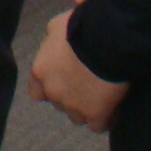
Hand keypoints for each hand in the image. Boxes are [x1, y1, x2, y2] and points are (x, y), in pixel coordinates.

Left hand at [28, 10, 128, 131]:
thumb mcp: (57, 25)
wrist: (107, 41)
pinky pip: (99, 125)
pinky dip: (106, 119)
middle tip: (87, 84)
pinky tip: (113, 108)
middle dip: (71, 97)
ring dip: (87, 109)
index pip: (37, 92)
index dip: (50, 88)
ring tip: (102, 96)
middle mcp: (53, 92)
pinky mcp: (96, 115)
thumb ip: (52, 37)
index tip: (65, 82)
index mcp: (40, 72)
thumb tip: (55, 36)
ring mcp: (74, 106)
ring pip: (78, 117)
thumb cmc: (81, 28)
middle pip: (60, 104)